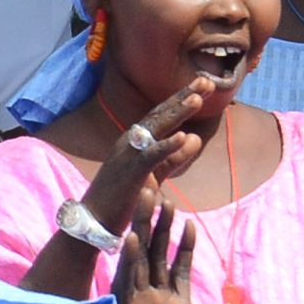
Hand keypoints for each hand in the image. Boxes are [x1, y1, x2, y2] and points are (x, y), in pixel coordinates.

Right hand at [78, 75, 221, 230]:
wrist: (96, 221)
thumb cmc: (122, 197)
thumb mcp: (154, 174)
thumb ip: (173, 158)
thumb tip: (194, 138)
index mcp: (135, 140)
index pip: (162, 115)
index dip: (182, 99)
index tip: (204, 85)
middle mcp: (131, 141)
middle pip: (161, 114)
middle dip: (183, 97)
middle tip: (207, 82)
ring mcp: (129, 154)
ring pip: (156, 129)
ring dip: (177, 112)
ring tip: (197, 98)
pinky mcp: (130, 173)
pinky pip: (151, 156)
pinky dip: (167, 145)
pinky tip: (183, 135)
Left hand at [109, 203, 200, 303]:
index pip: (124, 276)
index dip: (127, 255)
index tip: (127, 233)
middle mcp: (139, 299)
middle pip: (141, 255)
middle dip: (144, 225)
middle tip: (147, 194)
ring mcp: (160, 300)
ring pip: (161, 257)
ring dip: (164, 229)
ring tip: (168, 200)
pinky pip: (182, 273)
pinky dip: (185, 251)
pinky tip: (189, 227)